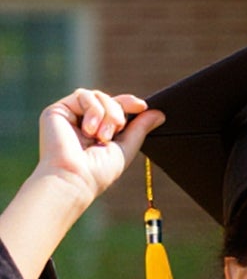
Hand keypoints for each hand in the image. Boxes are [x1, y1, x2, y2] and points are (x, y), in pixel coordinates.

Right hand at [1, 92, 163, 278]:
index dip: (131, 104)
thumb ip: (138, 131)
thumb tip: (158, 112)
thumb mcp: (124, 152)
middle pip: (110, 99)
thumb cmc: (95, 179)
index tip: (146, 107)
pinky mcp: (55, 111)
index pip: (118, 109)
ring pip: (97, 95)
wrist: (73, 185)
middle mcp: (83, 123)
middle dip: (120, 110)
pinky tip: (92, 130)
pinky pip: (82, 94)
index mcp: (99, 132)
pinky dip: (93, 109)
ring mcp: (68, 116)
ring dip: (107, 113)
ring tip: (102, 135)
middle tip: (116, 131)